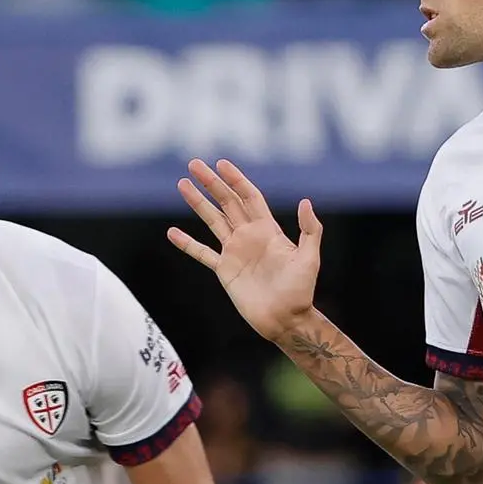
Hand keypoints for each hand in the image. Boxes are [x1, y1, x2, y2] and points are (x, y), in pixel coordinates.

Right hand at [170, 159, 322, 344]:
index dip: (236, 179)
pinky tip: (173, 232)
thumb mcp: (309, 259)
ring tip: (182, 184)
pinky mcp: (225, 270)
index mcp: (268, 230)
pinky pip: (202, 253)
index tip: (221, 164)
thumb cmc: (301, 291)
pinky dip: (187, 243)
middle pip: (227, 202)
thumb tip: (305, 201)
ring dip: (197, 203)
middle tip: (194, 164)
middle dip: (211, 183)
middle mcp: (249, 236)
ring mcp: (235, 252)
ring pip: (212, 221)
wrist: (285, 319)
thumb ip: (309, 230)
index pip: (249, 197)